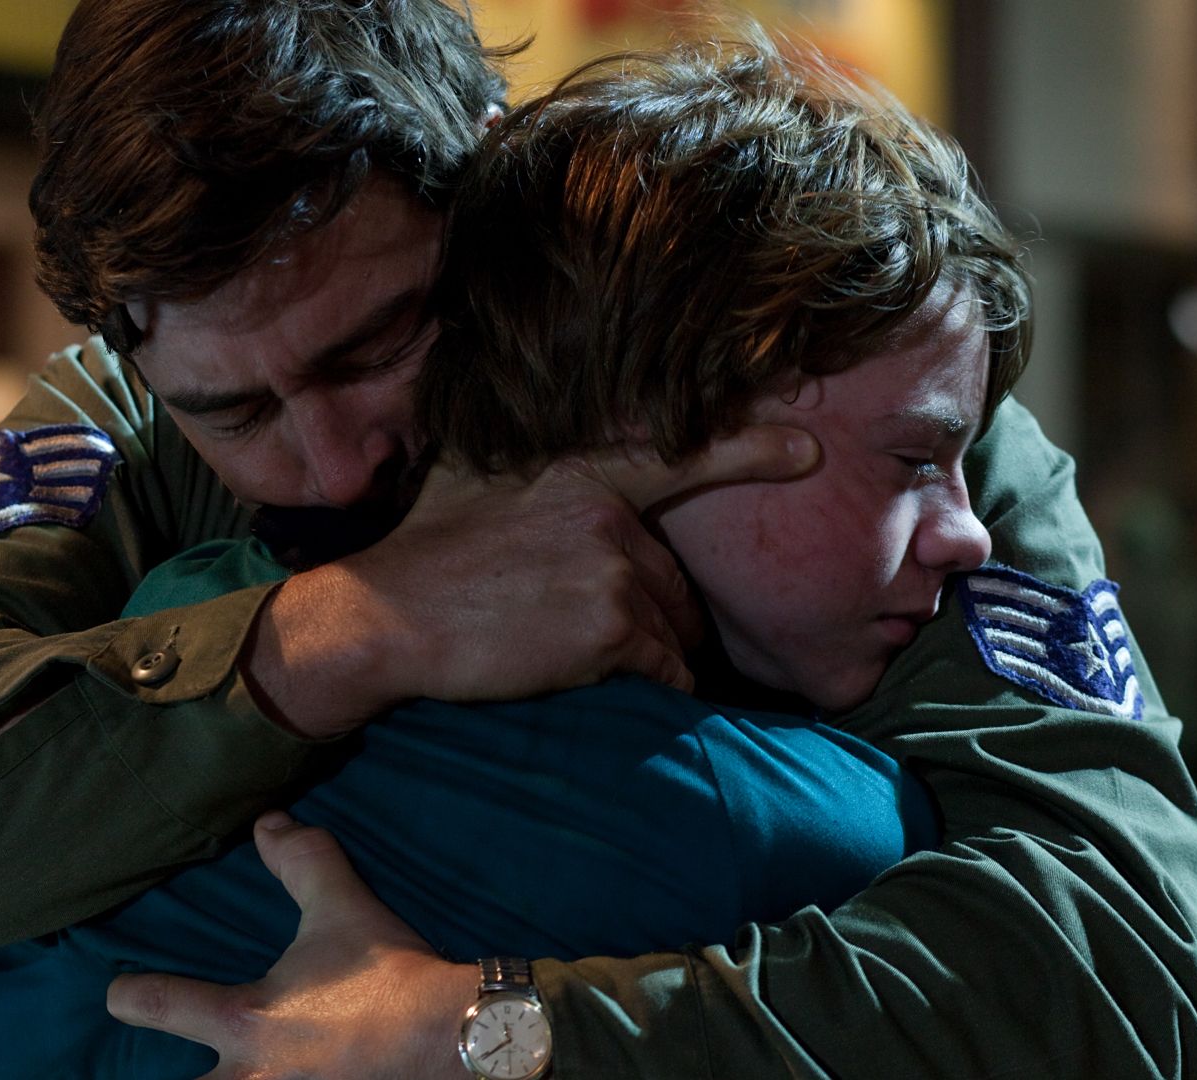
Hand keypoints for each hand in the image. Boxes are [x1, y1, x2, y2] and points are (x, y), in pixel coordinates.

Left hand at [107, 812, 477, 1079]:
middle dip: (160, 1076)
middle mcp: (250, 1077)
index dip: (128, 993)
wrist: (456, 1035)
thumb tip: (268, 821)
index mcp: (244, 1020)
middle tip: (149, 1066)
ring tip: (224, 1073)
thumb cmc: (390, 974)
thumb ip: (301, 862)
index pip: (154, 1003)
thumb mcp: (342, 908)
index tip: (119, 992)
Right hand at [245, 425, 819, 735]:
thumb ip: (529, 460)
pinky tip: (604, 682)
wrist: (386, 618)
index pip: (683, 454)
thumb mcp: (474, 475)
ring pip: (671, 623)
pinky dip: (651, 683)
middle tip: (597, 628)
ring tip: (583, 655)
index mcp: (580, 466)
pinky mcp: (611, 629)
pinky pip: (663, 666)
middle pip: (673, 574)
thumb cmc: (423, 549)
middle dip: (656, 607)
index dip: (753, 450)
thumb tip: (545, 443)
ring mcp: (614, 568)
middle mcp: (609, 511)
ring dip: (648, 648)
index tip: (809, 452)